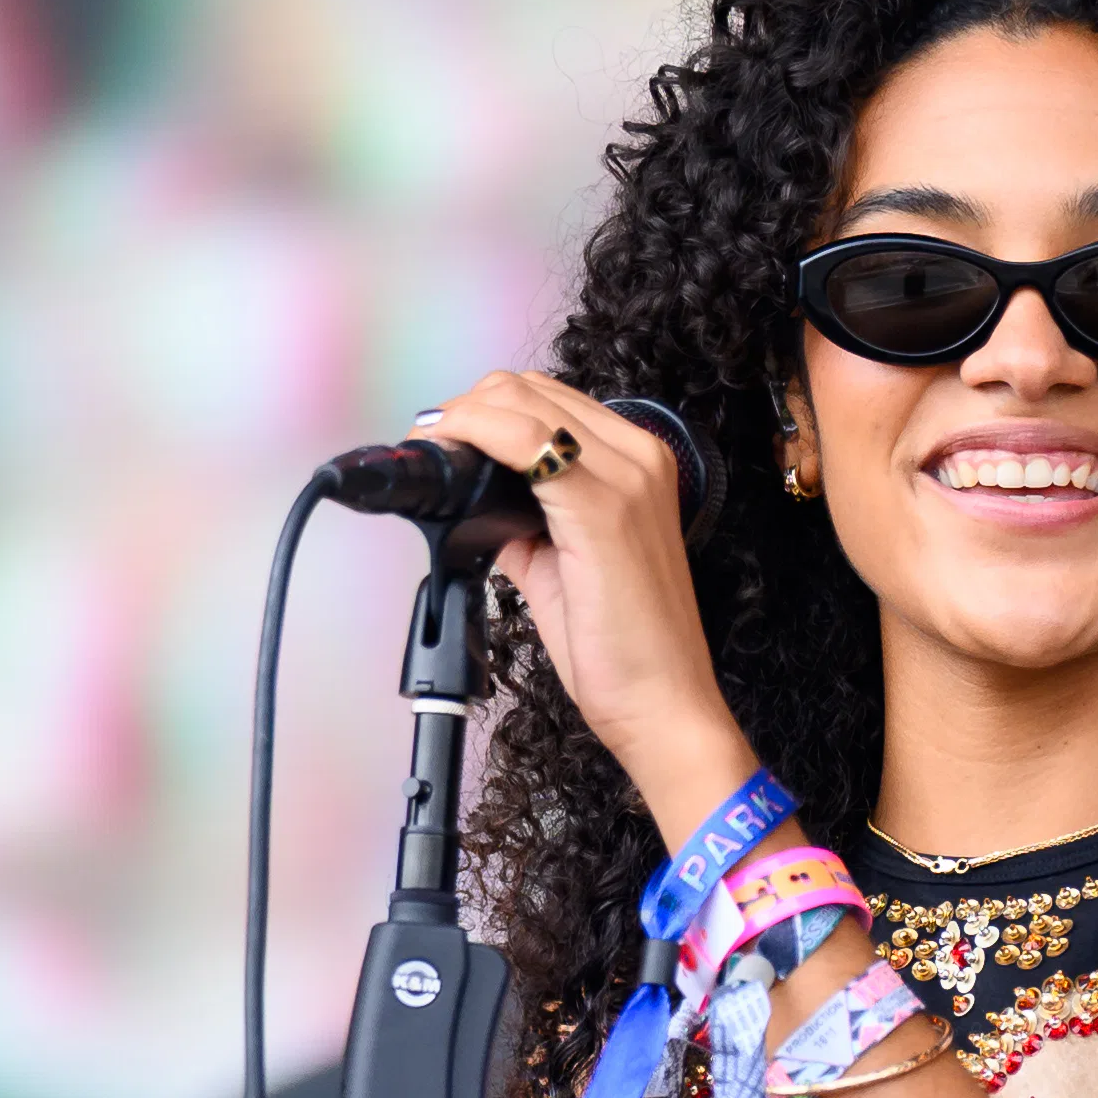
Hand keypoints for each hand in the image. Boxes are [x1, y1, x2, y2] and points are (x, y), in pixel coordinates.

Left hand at [416, 372, 760, 839]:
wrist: (663, 709)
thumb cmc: (628, 655)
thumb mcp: (563, 571)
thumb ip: (526, 527)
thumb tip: (481, 510)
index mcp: (639, 468)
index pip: (549, 400)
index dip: (486, 409)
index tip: (446, 437)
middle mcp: (640, 461)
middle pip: (529, 388)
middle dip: (468, 407)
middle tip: (433, 446)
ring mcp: (627, 479)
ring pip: (521, 401)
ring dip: (465, 418)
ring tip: (437, 453)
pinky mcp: (604, 509)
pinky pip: (524, 441)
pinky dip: (476, 436)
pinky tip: (450, 458)